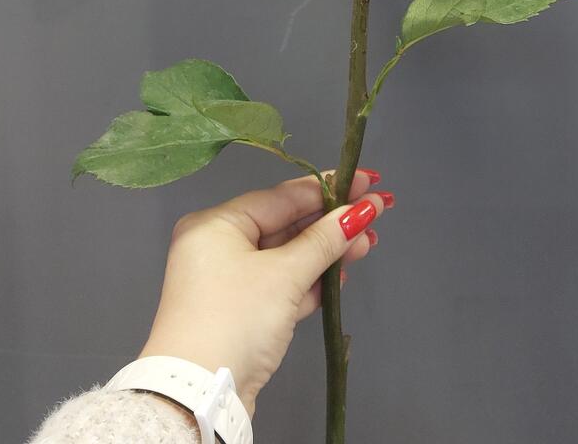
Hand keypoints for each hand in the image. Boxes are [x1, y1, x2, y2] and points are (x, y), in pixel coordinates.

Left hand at [138, 168, 392, 416]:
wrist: (199, 395)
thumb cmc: (236, 318)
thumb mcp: (284, 275)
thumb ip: (324, 241)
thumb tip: (361, 211)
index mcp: (217, 224)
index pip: (281, 197)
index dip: (327, 189)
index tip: (367, 182)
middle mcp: (219, 246)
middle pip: (286, 225)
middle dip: (332, 222)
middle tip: (377, 212)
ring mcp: (230, 282)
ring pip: (288, 256)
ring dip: (327, 251)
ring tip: (368, 243)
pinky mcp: (242, 313)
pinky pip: (282, 284)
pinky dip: (311, 280)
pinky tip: (342, 273)